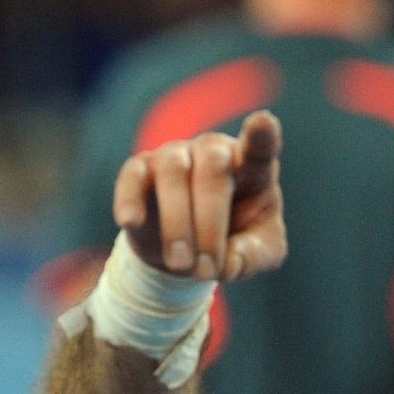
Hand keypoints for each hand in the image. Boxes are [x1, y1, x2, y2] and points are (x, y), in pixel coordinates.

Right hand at [112, 110, 286, 281]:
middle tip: (206, 270)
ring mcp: (177, 156)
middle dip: (209, 226)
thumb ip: (254, 256)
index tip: (263, 123)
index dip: (261, 135)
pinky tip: (130, 222)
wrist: (191, 253)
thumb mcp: (259, 255)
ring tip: (181, 265)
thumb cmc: (236, 242)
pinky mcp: (141, 169)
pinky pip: (133, 176)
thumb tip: (228, 261)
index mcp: (253, 168)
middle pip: (213, 171)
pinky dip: (130, 198)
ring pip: (173, 172)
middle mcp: (214, 151)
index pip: (260, 147)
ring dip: (177, 223)